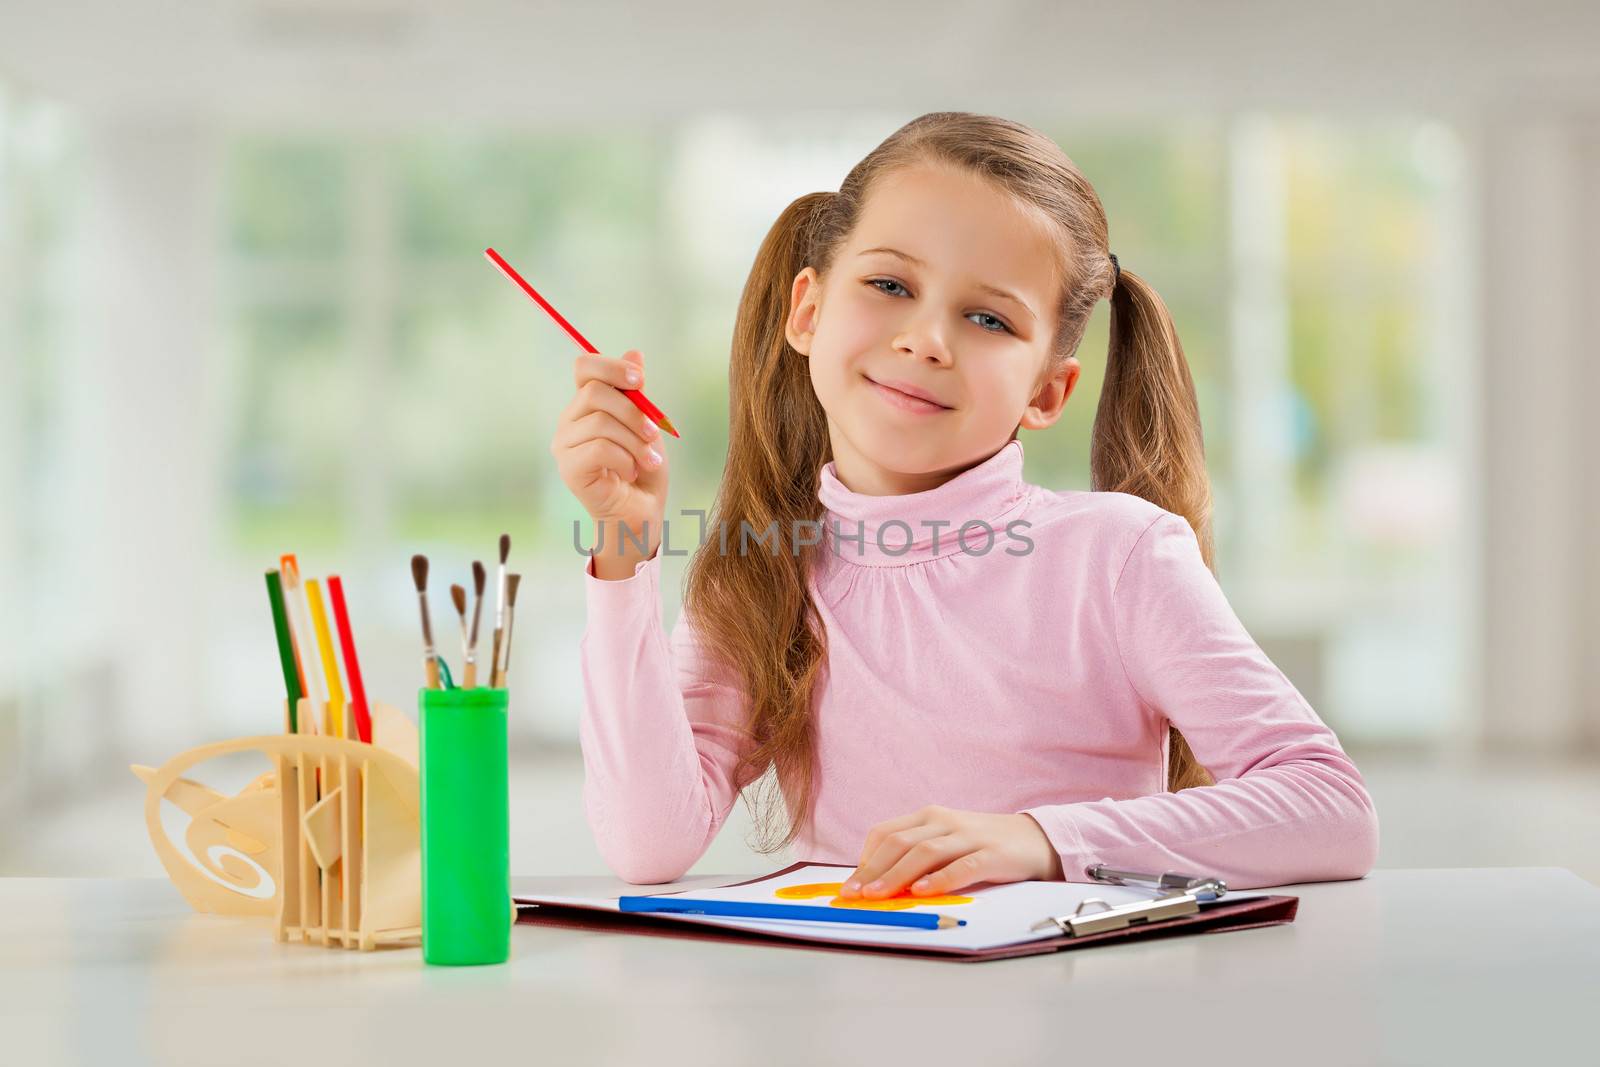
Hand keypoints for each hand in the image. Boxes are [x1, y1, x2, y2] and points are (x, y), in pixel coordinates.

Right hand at [550, 349, 669, 561]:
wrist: (641, 513)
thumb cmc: (643, 468)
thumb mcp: (647, 425)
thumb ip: (637, 394)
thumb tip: (635, 352)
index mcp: (587, 404)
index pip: (585, 366)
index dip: (611, 366)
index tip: (639, 379)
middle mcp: (570, 421)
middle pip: (594, 392)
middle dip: (633, 412)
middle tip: (656, 434)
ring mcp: (565, 445)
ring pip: (601, 422)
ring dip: (635, 441)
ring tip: (649, 461)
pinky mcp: (569, 469)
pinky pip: (599, 449)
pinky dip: (625, 460)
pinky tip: (631, 473)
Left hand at [838, 805, 1065, 899]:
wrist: (1034, 839)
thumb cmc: (981, 846)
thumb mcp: (945, 843)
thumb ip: (916, 857)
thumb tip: (877, 884)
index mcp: (928, 816)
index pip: (886, 832)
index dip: (865, 858)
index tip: (851, 884)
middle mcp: (944, 821)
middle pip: (899, 843)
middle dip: (872, 870)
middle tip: (853, 894)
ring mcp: (968, 836)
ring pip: (925, 853)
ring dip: (897, 875)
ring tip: (877, 896)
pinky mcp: (992, 855)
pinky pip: (962, 867)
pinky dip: (940, 879)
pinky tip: (922, 892)